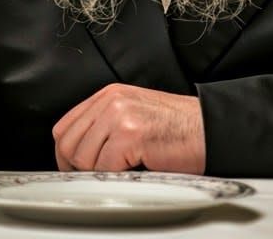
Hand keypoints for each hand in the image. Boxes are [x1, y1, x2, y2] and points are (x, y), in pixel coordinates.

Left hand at [52, 84, 205, 173]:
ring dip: (100, 172)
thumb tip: (75, 154)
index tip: (76, 169)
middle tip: (101, 174)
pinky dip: (116, 177)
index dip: (66, 154)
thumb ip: (104, 125)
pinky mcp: (130, 134)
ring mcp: (120, 115)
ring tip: (124, 168)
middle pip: (68, 144)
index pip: (65, 127)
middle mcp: (111, 100)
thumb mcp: (132, 115)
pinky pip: (104, 168)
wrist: (207, 129)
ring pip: (83, 158)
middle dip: (80, 167)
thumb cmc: (175, 129)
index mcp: (109, 95)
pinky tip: (135, 168)